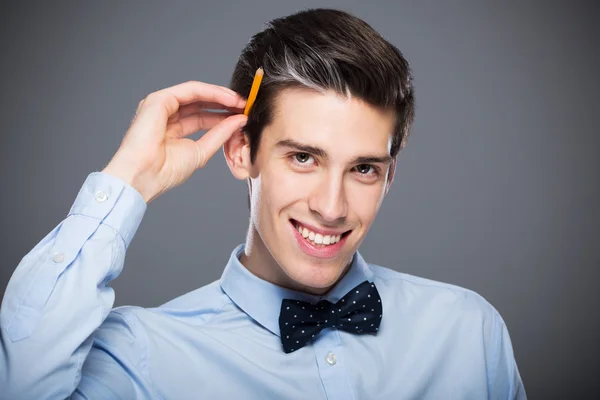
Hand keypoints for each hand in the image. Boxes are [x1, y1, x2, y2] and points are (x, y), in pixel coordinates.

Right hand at [102, 81, 247, 202]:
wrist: (144, 176)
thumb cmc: (164, 171)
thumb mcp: (201, 151)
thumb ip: (220, 134)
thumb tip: (239, 121)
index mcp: (173, 129)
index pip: (202, 117)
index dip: (223, 115)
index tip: (243, 117)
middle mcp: (166, 115)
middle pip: (200, 103)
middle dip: (224, 103)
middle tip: (245, 106)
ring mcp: (161, 105)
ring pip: (196, 93)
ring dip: (220, 95)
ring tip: (240, 102)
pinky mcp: (159, 99)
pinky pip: (190, 90)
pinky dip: (211, 92)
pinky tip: (228, 99)